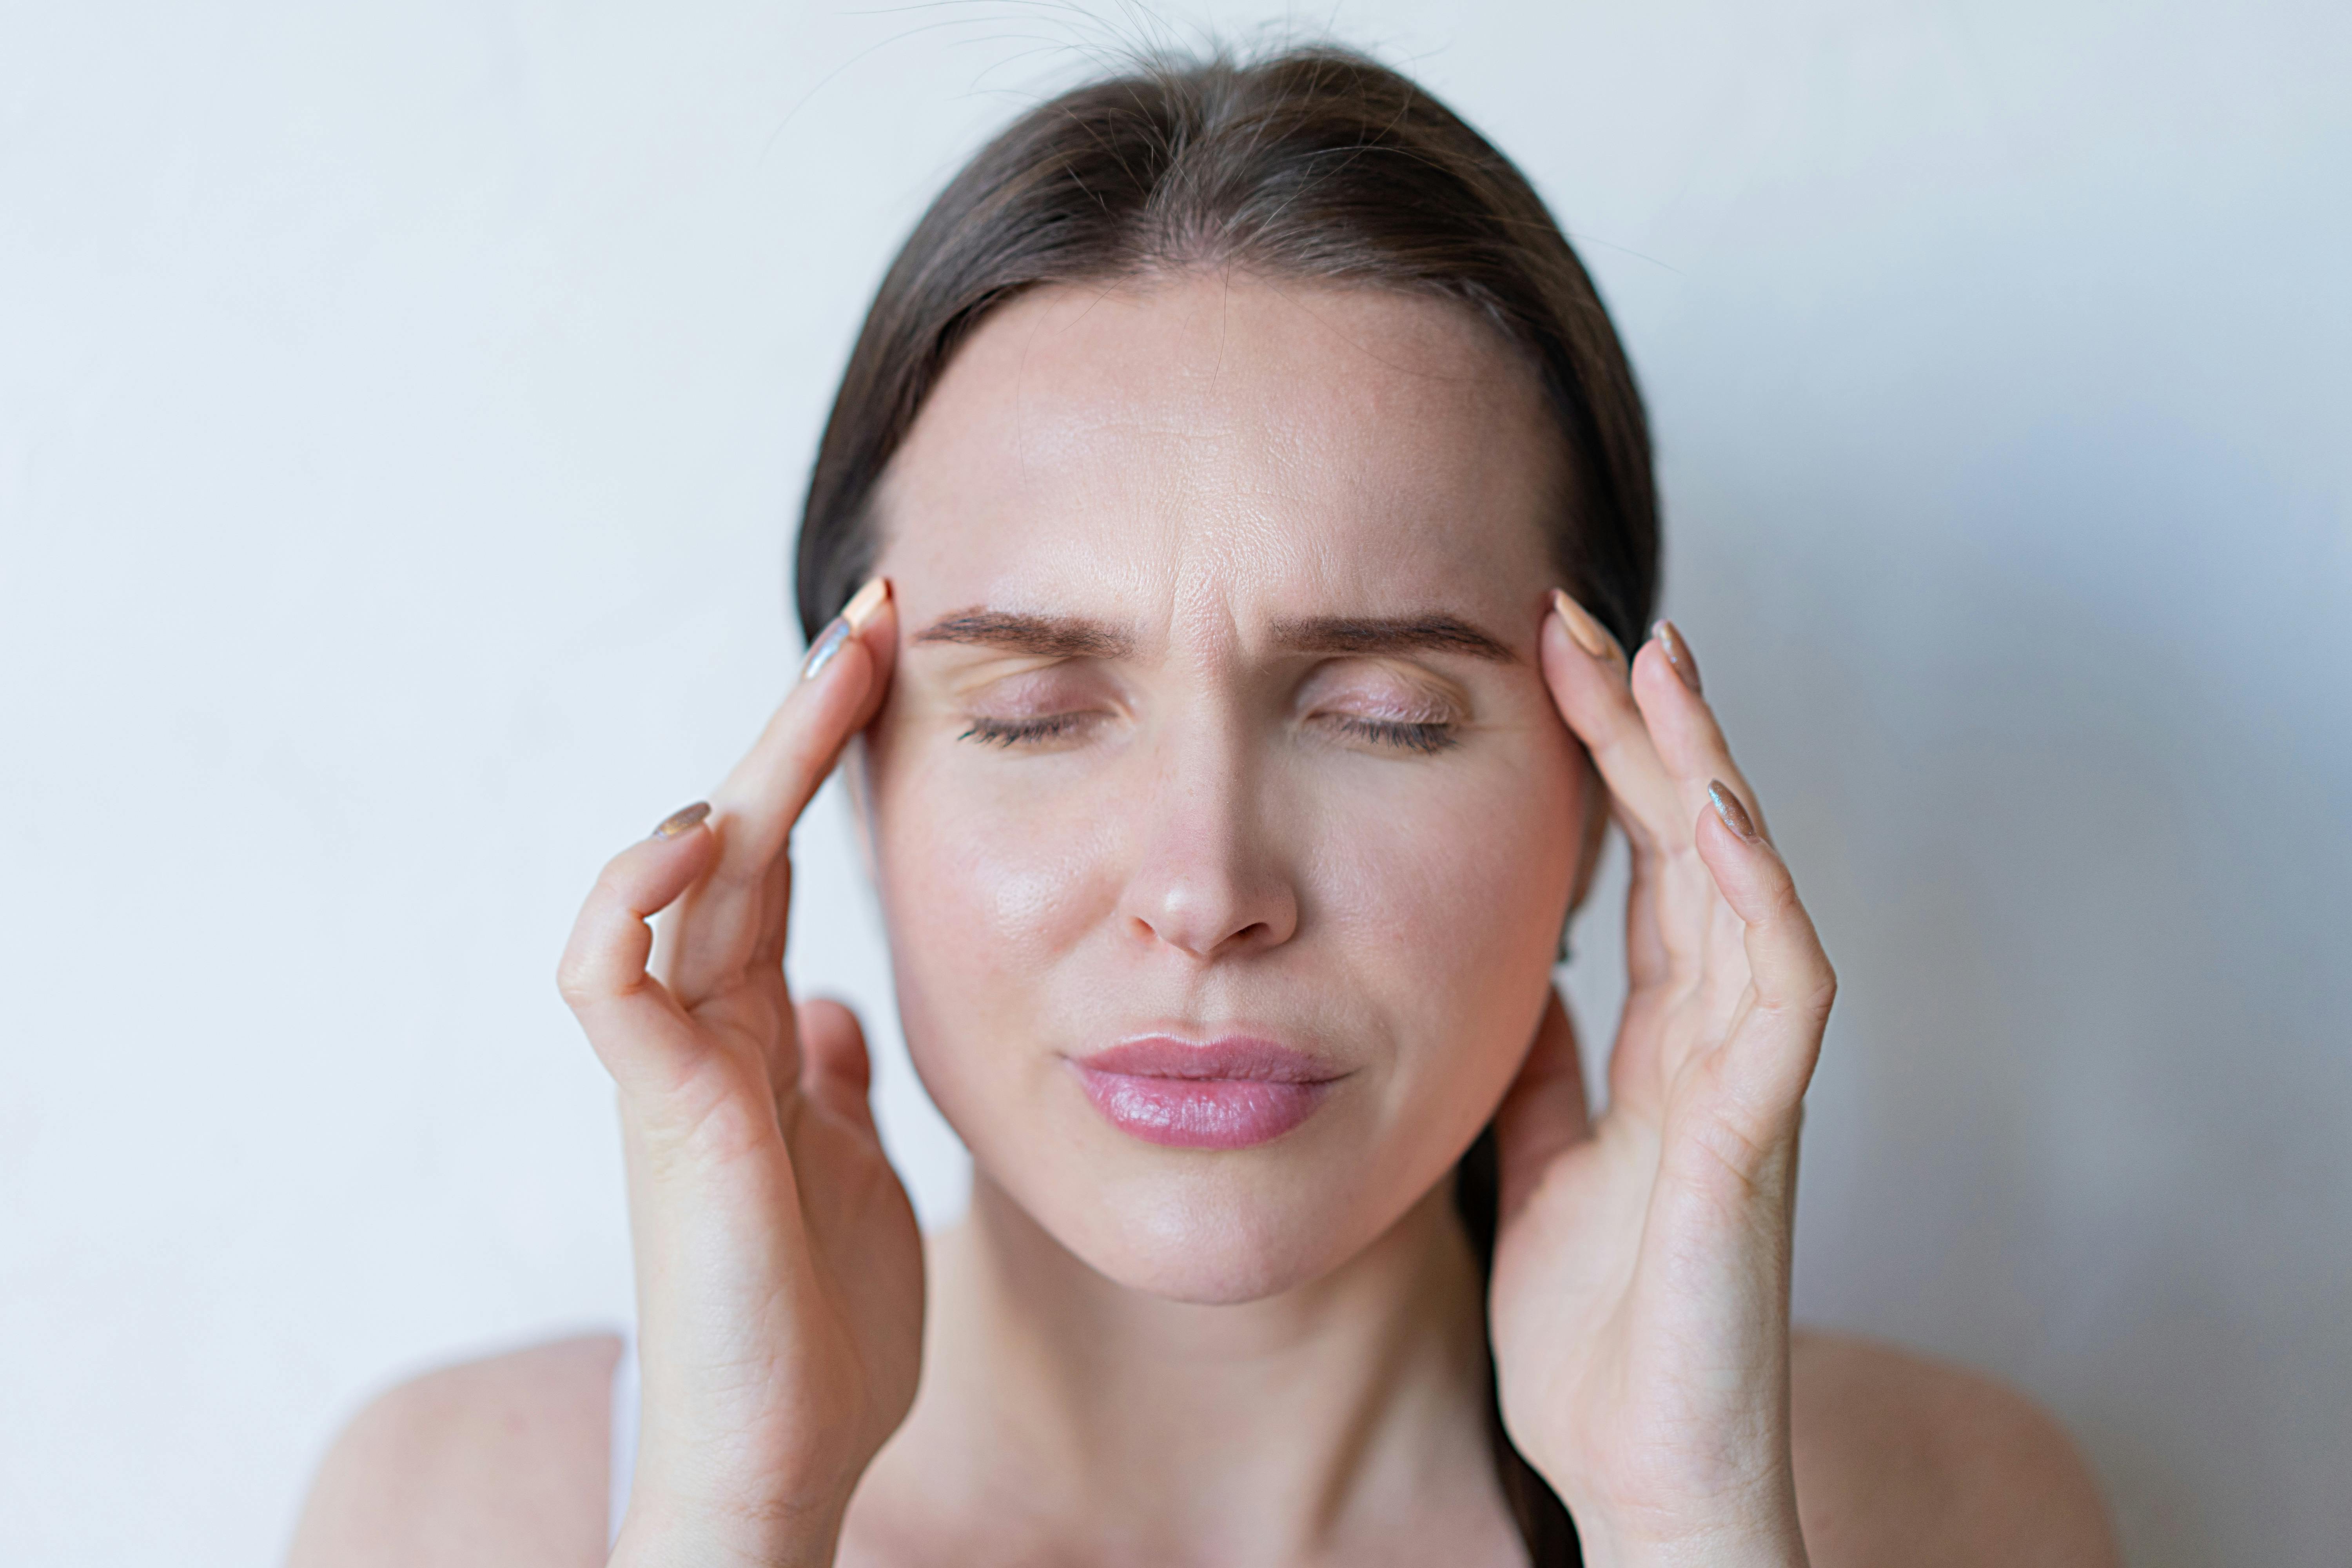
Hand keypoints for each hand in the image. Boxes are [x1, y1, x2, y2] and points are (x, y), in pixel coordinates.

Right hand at [556, 580, 919, 1567]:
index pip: (783, 862)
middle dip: (803, 722)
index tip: (892, 665)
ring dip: (750, 766)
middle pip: (742, 837)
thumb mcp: (857, 1168)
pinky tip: (700, 832)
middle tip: (872, 613)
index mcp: (760, 1037)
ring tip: (828, 676)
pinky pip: (611, 976)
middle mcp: (710, 1031)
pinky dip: (636, 894)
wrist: (783, 1456)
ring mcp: (677, 1066)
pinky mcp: (660, 1113)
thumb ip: (832, 1081)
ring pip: (684, 876)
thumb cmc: (817, 1330)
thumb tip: (835, 1014)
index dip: (827, 762)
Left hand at [1488, 598, 1834, 1567]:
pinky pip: (1780, 998)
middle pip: (1697, 854)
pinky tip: (1723, 823)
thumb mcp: (1540, 1169)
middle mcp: (1714, 1047)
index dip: (1609, 769)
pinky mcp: (1755, 1141)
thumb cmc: (1601, 1334)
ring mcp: (1746, 1086)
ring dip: (1712, 776)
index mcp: (1662, 1050)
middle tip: (1594, 619)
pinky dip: (1759, 903)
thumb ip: (1546, 1079)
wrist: (1640, 1472)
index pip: (1645, 875)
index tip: (1551, 667)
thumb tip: (1523, 993)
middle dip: (1652, 732)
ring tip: (1661, 667)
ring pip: (1749, 894)